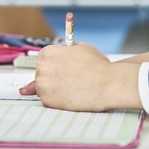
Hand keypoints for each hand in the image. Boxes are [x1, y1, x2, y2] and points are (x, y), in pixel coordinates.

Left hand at [18, 43, 140, 111]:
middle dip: (53, 77)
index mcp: (47, 52)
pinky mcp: (47, 100)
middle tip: (71, 79)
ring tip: (72, 86)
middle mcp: (41, 67)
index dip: (56, 65)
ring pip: (43, 88)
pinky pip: (48, 100)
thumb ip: (64, 53)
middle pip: (41, 74)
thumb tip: (55, 60)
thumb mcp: (80, 49)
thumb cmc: (97, 65)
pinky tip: (70, 95)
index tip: (65, 69)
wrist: (107, 83)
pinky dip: (57, 99)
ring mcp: (42, 85)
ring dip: (54, 88)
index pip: (44, 59)